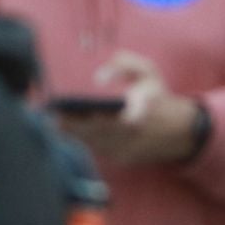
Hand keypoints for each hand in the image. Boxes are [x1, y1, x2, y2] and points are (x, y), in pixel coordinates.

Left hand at [52, 51, 201, 165]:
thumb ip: (126, 64)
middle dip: (66, 125)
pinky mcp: (119, 159)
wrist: (179, 131)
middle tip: (45, 114)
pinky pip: (95, 149)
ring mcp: (123, 151)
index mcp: (137, 113)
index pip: (103, 119)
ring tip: (48, 120)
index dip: (80, 119)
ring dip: (70, 133)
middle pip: (90, 133)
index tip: (59, 111)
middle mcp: (129, 136)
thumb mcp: (149, 72)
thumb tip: (100, 75)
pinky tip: (65, 129)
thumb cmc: (158, 96)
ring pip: (90, 143)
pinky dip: (81, 140)